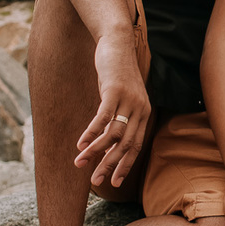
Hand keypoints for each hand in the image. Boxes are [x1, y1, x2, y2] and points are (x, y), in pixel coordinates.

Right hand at [74, 32, 151, 187]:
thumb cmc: (117, 72)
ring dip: (96, 151)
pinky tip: (81, 144)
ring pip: (113, 133)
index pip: (137, 145)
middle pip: (126, 144)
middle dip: (110, 165)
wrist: (118, 43)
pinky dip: (92, 133)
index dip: (125, 165)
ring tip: (80, 163)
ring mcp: (128, 100)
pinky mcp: (114, 91)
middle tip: (96, 181)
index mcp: (144, 112)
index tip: (114, 182)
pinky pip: (103, 118)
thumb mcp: (123, 96)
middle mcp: (140, 108)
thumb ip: (120, 116)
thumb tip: (109, 140)